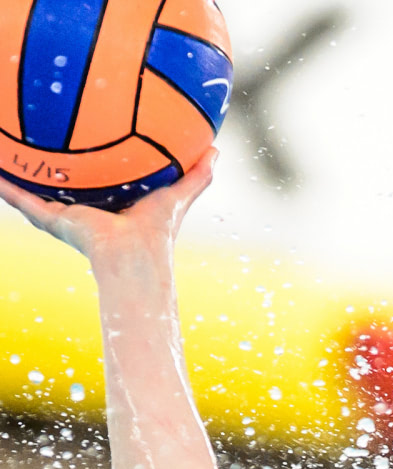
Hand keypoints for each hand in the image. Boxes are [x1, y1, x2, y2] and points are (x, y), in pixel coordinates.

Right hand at [0, 148, 215, 263]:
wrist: (136, 253)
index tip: (80, 135)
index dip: (87, 159)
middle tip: (31, 135)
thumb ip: (197, 173)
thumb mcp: (179, 192)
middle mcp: (84, 208)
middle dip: (47, 162)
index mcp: (110, 201)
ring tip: (4, 149)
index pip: (96, 176)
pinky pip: (20, 201)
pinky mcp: (51, 220)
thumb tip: (216, 148)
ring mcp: (64, 214)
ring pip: (33, 190)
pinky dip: (6, 188)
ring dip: (17, 173)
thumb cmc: (159, 228)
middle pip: (60, 181)